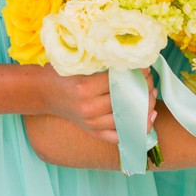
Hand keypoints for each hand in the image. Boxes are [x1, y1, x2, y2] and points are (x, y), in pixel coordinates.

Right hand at [38, 67, 156, 144]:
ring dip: (145, 105)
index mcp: (85, 87)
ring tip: (152, 93)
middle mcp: (89, 108)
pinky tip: (149, 118)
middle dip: (145, 87)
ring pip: (127, 117)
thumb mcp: (80, 63)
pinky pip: (119, 135)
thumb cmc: (63, 73)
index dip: (138, 72)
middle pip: (127, 99)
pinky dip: (136, 128)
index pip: (121, 80)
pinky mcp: (93, 131)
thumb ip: (104, 63)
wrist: (44, 92)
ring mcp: (91, 123)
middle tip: (150, 78)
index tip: (145, 65)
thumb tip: (133, 60)